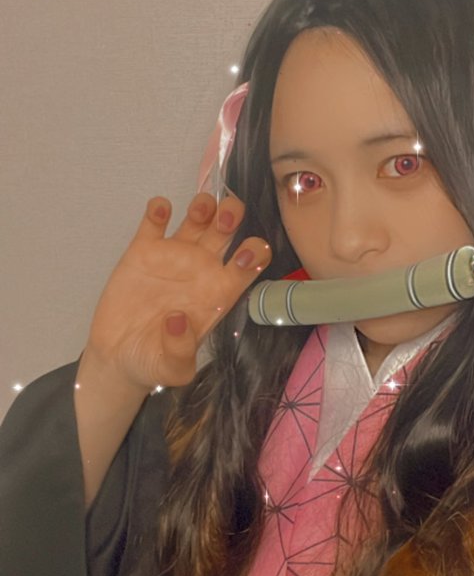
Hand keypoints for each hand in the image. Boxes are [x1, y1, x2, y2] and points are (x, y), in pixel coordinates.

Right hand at [84, 193, 270, 391]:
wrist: (117, 357)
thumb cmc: (153, 363)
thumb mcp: (171, 369)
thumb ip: (180, 351)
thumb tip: (177, 320)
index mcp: (217, 294)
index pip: (247, 265)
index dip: (254, 254)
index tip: (246, 255)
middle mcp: (201, 270)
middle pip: (228, 230)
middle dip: (233, 216)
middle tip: (225, 220)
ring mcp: (173, 257)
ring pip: (197, 218)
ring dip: (204, 206)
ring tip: (199, 210)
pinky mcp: (143, 252)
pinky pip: (155, 221)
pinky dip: (159, 209)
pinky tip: (160, 210)